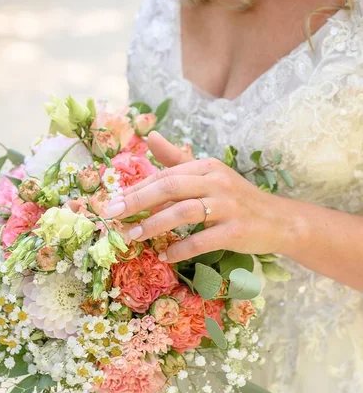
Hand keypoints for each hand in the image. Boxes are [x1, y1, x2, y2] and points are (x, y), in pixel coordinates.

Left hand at [107, 132, 292, 262]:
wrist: (279, 220)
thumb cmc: (237, 199)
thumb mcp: (209, 175)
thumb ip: (177, 159)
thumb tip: (149, 136)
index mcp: (207, 167)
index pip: (165, 175)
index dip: (136, 189)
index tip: (112, 202)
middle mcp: (217, 182)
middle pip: (170, 188)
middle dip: (137, 202)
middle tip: (113, 216)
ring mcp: (228, 206)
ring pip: (183, 212)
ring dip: (154, 225)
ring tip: (134, 237)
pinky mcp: (236, 231)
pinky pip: (202, 240)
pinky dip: (181, 249)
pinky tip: (166, 256)